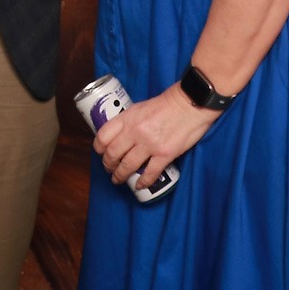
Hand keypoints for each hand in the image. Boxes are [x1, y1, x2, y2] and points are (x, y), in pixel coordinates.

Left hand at [94, 83, 212, 188]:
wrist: (189, 104)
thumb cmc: (167, 104)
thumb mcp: (140, 107)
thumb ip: (129, 121)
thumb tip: (120, 135)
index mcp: (128, 118)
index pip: (103, 136)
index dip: (98, 148)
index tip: (100, 153)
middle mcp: (135, 131)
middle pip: (113, 154)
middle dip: (108, 165)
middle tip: (109, 169)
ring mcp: (150, 144)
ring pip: (127, 166)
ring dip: (120, 175)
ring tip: (118, 179)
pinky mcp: (165, 154)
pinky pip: (149, 173)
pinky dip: (143, 182)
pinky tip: (140, 185)